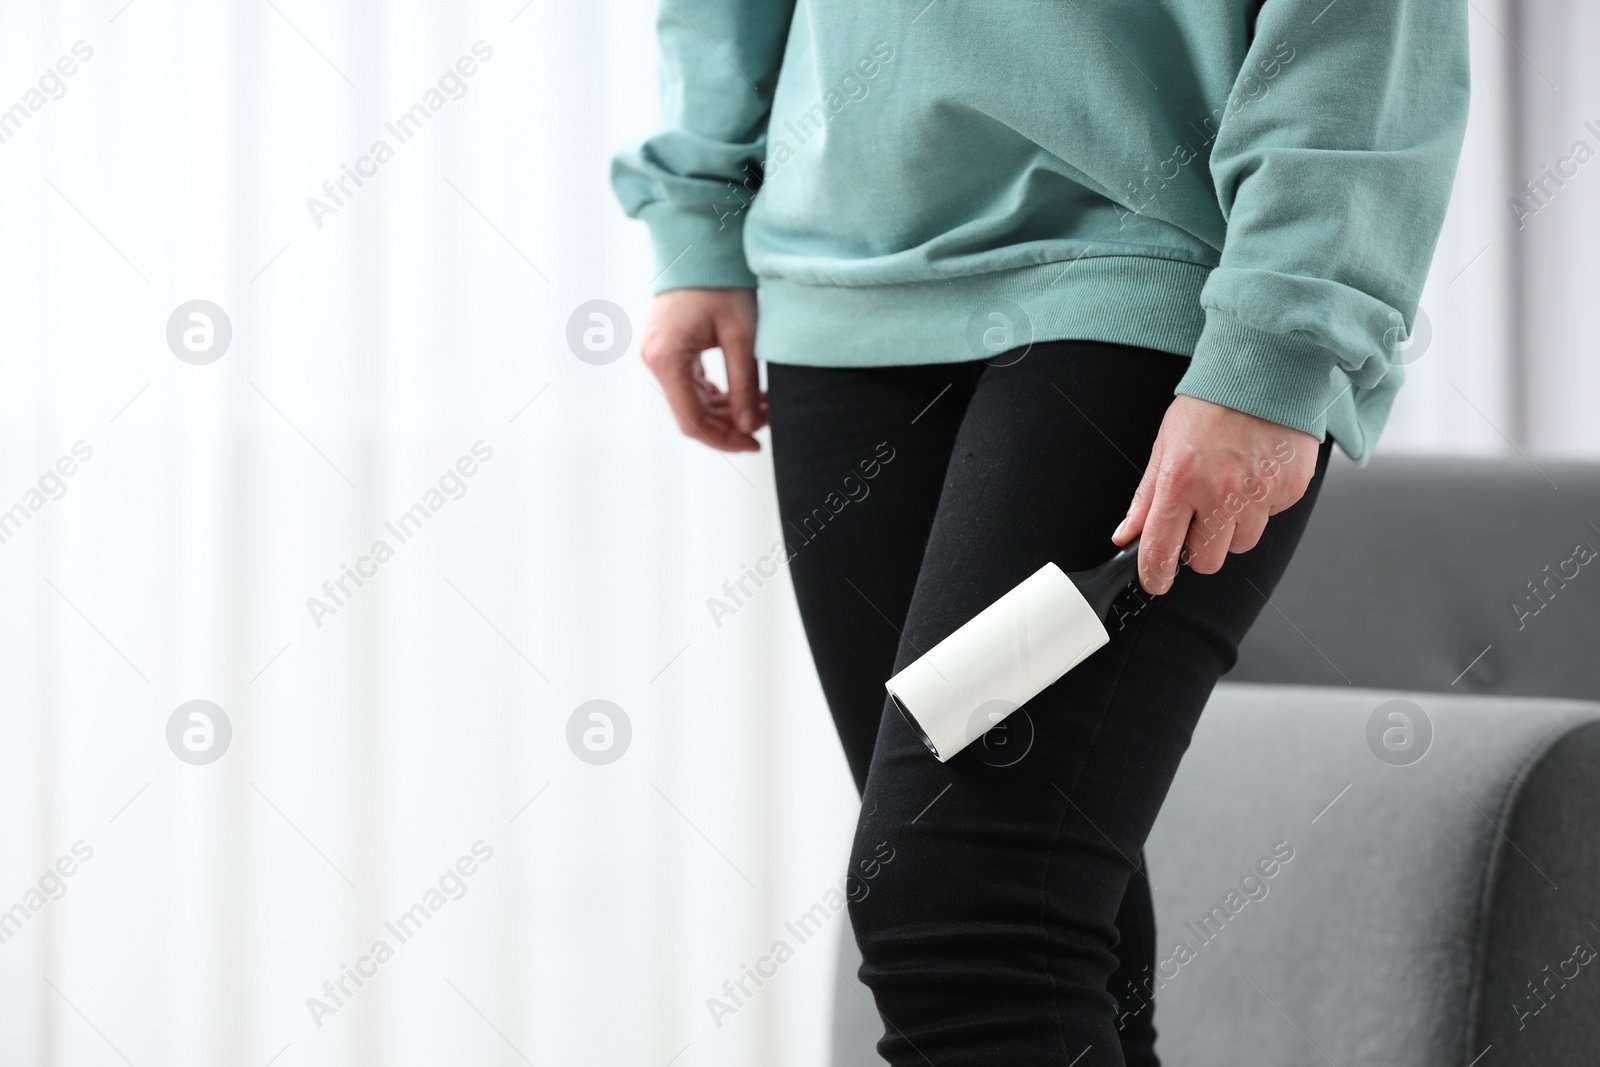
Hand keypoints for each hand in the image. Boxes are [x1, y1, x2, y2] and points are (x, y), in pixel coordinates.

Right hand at [640, 287, 764, 451]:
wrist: (701, 246)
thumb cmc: (722, 283)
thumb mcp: (742, 335)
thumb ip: (744, 384)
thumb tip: (748, 427)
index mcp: (667, 359)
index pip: (691, 421)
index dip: (724, 440)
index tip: (755, 444)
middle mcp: (655, 361)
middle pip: (691, 416)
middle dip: (730, 426)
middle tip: (767, 422)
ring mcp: (659, 356)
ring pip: (693, 403)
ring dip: (728, 411)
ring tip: (764, 405)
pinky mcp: (669, 351)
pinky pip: (692, 386)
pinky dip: (719, 396)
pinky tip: (747, 395)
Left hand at [1111, 395, 1317, 594]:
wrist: (1265, 369)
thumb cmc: (1211, 404)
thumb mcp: (1165, 445)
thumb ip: (1146, 497)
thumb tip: (1126, 536)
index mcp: (1182, 481)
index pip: (1162, 550)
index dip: (1155, 575)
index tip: (1155, 581)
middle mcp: (1222, 493)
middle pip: (1207, 561)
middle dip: (1199, 547)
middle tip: (1199, 517)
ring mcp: (1261, 493)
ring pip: (1241, 543)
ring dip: (1232, 527)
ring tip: (1230, 487)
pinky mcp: (1291, 489)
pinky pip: (1271, 518)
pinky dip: (1261, 504)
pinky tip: (1255, 473)